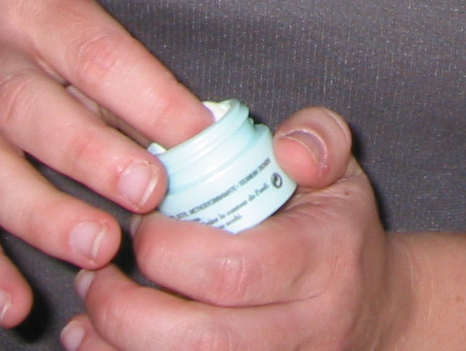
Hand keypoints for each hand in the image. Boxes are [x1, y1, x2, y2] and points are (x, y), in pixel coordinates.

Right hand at [0, 0, 213, 327]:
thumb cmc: (32, 55)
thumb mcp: (76, 40)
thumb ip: (130, 84)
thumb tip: (203, 142)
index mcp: (32, 6)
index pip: (94, 50)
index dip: (147, 95)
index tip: (195, 136)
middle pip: (28, 106)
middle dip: (92, 153)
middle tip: (150, 192)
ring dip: (44, 215)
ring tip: (101, 248)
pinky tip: (15, 305)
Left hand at [64, 107, 407, 350]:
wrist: (375, 311)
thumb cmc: (341, 230)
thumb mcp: (342, 169)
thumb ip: (318, 136)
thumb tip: (285, 149)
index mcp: (324, 259)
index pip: (232, 267)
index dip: (167, 248)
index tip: (142, 218)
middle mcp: (305, 326)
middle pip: (200, 339)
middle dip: (125, 308)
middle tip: (97, 272)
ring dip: (115, 346)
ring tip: (90, 306)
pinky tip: (98, 341)